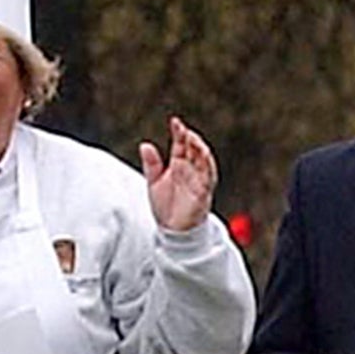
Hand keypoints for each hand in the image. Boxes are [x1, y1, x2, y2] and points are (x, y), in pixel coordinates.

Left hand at [139, 116, 217, 231]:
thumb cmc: (166, 206)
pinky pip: (209, 179)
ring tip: (194, 140)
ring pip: (205, 162)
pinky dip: (207, 168)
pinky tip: (203, 159)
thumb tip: (145, 145)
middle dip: (191, 139)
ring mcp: (199, 181)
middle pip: (195, 150)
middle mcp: (191, 171)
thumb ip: (151, 164)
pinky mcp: (203, 194)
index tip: (175, 122)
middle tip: (184, 130)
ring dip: (201, 150)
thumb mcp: (154, 182)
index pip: (181, 145)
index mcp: (179, 165)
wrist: (172, 231)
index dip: (180, 133)